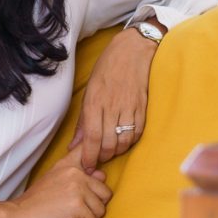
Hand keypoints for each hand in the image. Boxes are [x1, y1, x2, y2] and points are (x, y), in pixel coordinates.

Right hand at [3, 151, 111, 217]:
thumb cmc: (33, 205)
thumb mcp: (54, 182)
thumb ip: (77, 176)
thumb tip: (102, 174)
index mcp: (68, 164)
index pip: (89, 149)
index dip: (98, 162)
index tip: (92, 177)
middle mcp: (75, 172)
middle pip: (105, 193)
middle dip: (92, 208)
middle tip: (72, 215)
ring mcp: (77, 188)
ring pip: (100, 211)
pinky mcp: (77, 207)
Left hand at [69, 24, 161, 169]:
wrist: (132, 51)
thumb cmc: (107, 69)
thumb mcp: (89, 91)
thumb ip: (83, 120)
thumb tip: (75, 144)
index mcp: (94, 102)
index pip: (91, 137)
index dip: (89, 155)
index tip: (87, 166)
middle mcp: (111, 107)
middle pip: (107, 143)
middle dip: (102, 157)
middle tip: (98, 159)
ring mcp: (129, 108)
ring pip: (123, 141)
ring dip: (116, 151)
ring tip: (110, 151)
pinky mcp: (143, 108)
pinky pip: (137, 133)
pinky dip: (130, 142)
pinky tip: (124, 142)